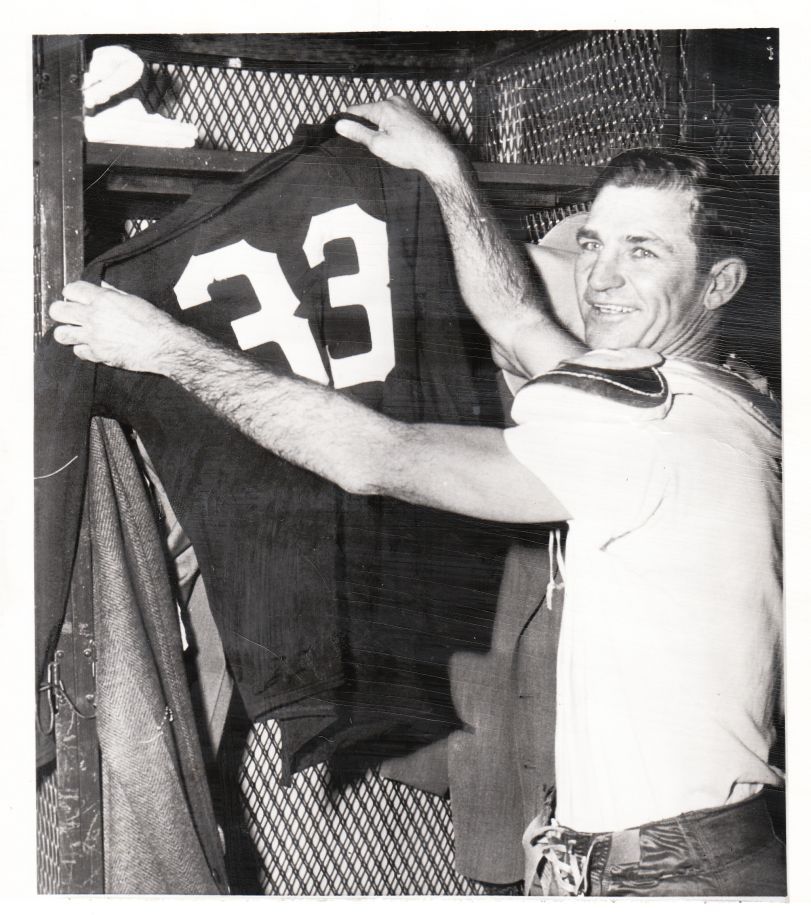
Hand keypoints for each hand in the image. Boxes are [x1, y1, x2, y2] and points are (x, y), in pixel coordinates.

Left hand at [49, 281, 183, 372]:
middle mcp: (93, 316)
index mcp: (103, 299)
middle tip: (69, 315)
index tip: (75, 298)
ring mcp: (93, 337)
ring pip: (61, 334)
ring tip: (76, 333)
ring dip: (67, 332)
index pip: (70, 290)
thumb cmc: (154, 322)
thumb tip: (102, 288)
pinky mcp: (98, 354)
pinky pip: (78, 352)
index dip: (71, 293)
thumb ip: (113, 294)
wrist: (163, 345)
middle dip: (60, 311)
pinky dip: (84, 349)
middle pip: (57, 311)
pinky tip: (92, 347)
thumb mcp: (134, 300)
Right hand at [335, 96, 460, 181]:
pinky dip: (393, 127)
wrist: (436, 155)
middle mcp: (394, 101)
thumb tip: (340, 125)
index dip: (348, 120)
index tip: (341, 128)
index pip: (357, 110)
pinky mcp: (413, 111)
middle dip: (369, 126)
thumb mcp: (378, 145)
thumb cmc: (409, 151)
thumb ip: (358, 133)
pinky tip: (400, 140)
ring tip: (391, 144)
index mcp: (383, 107)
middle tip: (375, 145)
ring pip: (384, 115)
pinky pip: (395, 116)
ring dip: (382, 127)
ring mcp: (406, 104)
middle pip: (371, 112)